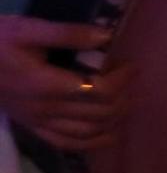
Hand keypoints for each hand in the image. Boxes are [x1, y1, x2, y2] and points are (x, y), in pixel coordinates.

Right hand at [0, 17, 122, 151]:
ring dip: (114, 120)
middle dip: (123, 98)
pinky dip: (93, 142)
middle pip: (99, 112)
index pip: (100, 91)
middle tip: (133, 82)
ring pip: (88, 131)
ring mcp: (38, 122)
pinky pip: (67, 143)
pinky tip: (109, 135)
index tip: (131, 65)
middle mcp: (46, 109)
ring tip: (127, 102)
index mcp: (47, 84)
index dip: (123, 81)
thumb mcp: (26, 29)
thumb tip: (106, 35)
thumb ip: (67, 34)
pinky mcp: (31, 128)